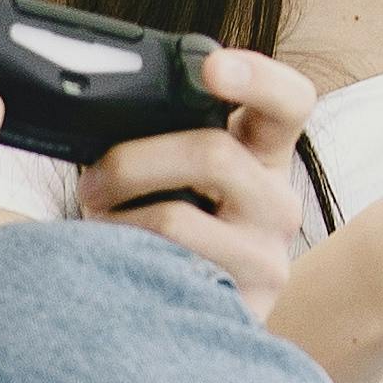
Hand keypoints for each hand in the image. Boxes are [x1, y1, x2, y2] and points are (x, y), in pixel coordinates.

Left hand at [78, 50, 318, 320]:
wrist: (192, 316)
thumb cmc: (171, 232)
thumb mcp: (182, 176)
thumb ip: (167, 138)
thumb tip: (98, 113)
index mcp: (265, 151)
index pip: (289, 100)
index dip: (256, 76)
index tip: (210, 67)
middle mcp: (280, 201)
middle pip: (212, 154)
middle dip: (131, 161)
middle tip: (92, 181)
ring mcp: (266, 256)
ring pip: (176, 218)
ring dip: (115, 219)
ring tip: (98, 229)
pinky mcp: (242, 305)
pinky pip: (164, 271)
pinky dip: (123, 261)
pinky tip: (117, 266)